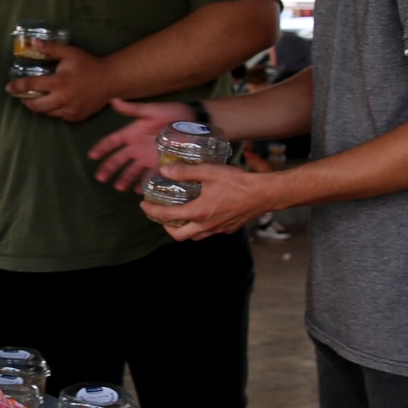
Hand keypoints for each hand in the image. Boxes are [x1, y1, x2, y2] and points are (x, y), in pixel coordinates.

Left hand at [3, 40, 112, 121]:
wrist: (110, 81)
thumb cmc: (89, 65)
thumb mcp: (70, 53)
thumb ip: (51, 48)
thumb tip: (33, 43)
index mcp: (59, 82)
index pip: (31, 86)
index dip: (17, 87)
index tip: (8, 87)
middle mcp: (62, 99)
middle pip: (35, 105)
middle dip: (25, 101)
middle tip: (22, 95)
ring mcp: (68, 111)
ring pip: (46, 112)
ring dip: (38, 105)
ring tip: (37, 97)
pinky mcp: (74, 118)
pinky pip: (57, 115)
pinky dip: (52, 109)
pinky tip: (54, 100)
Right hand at [88, 98, 193, 191]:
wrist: (194, 121)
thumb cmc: (172, 113)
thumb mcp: (151, 111)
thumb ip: (133, 109)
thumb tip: (113, 101)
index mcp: (132, 133)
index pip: (112, 142)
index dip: (101, 148)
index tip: (91, 156)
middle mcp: (136, 147)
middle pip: (118, 159)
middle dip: (109, 168)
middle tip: (101, 179)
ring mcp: (147, 157)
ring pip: (132, 170)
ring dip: (125, 179)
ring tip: (120, 188)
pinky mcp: (159, 163)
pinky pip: (148, 176)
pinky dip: (143, 184)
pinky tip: (139, 191)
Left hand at [139, 162, 271, 239]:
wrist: (264, 194)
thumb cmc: (238, 182)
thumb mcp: (209, 172)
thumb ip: (185, 171)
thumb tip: (165, 170)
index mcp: (198, 213)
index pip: (167, 216)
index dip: (152, 210)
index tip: (143, 204)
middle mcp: (206, 226)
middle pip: (178, 235)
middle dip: (165, 227)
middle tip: (159, 215)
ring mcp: (218, 229)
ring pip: (194, 236)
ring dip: (182, 229)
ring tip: (178, 216)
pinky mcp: (229, 228)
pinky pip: (209, 232)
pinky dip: (199, 227)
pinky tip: (201, 214)